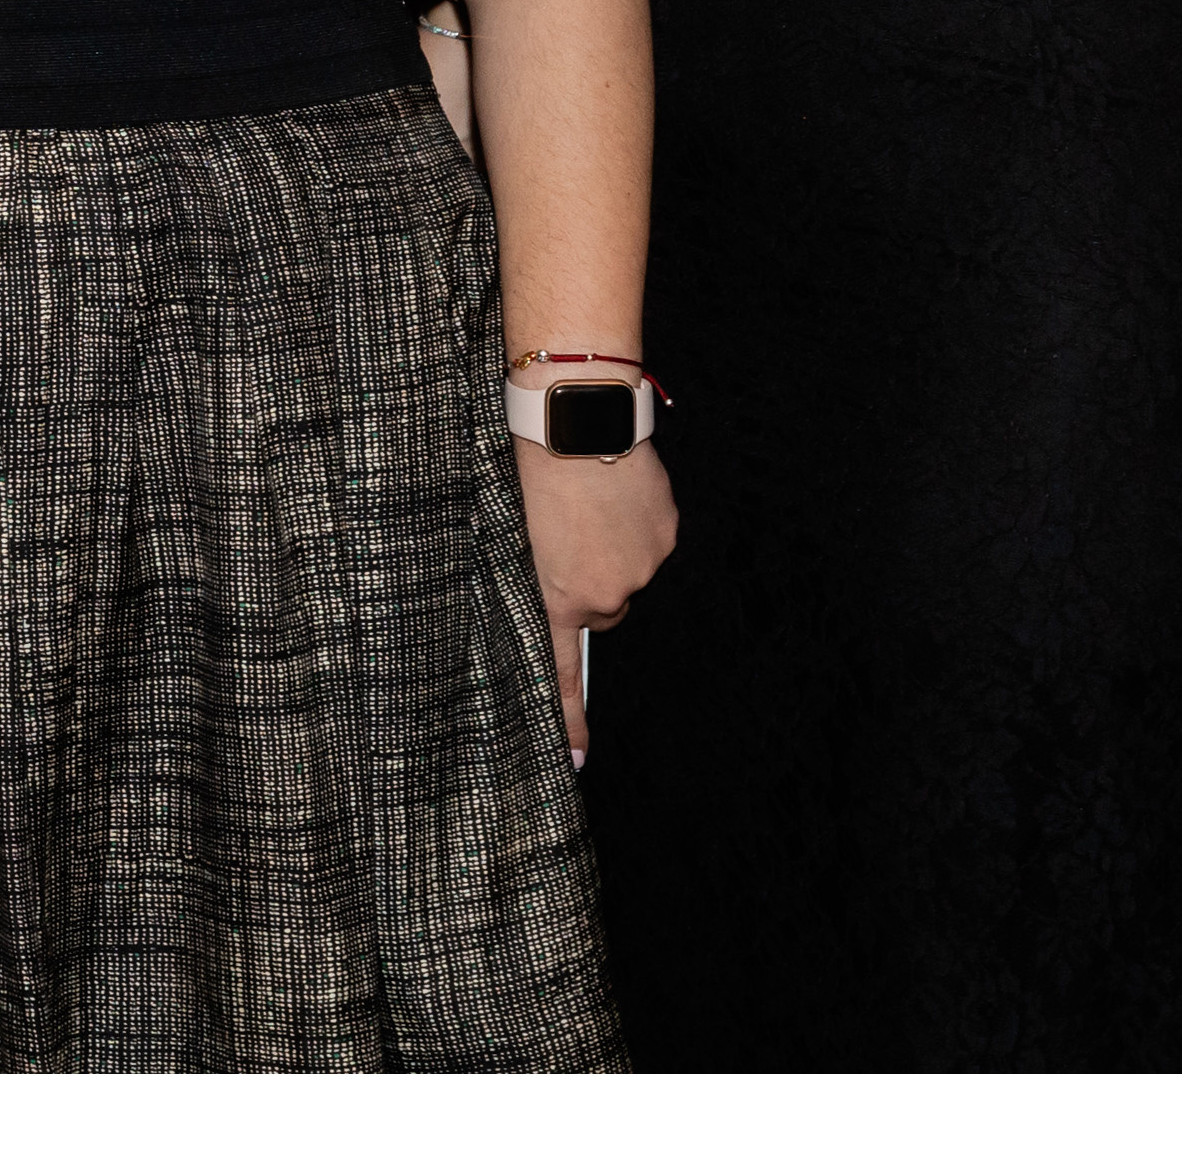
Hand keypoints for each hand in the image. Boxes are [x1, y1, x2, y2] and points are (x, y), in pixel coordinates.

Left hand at [516, 437, 672, 764]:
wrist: (575, 418)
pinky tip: (614, 491)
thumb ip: (540, 577)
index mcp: (560, 595)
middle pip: (603, 608)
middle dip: (589, 584)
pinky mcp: (667, 535)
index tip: (574, 763)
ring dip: (612, 549)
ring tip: (589, 503)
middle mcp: (607, 591)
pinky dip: (636, 525)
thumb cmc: (530, 468)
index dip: (568, 718)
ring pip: (628, 573)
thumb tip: (560, 598)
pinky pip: (651, 542)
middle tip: (567, 536)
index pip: (563, 670)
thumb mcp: (514, 531)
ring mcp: (643, 564)